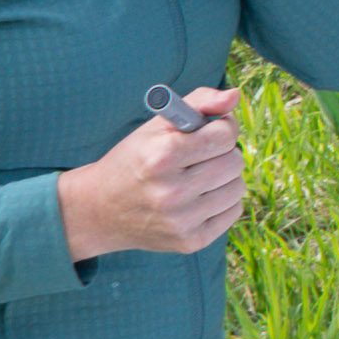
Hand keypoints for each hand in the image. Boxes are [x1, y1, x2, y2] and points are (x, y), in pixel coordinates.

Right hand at [57, 91, 243, 259]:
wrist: (100, 210)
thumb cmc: (135, 160)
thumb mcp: (156, 125)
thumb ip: (199, 102)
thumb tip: (234, 97)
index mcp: (161, 157)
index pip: (224, 136)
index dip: (220, 129)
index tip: (207, 132)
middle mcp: (172, 192)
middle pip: (234, 162)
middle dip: (223, 153)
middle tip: (200, 156)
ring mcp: (182, 221)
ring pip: (238, 187)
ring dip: (224, 178)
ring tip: (198, 177)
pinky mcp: (191, 242)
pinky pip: (233, 211)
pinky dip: (222, 201)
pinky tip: (198, 198)